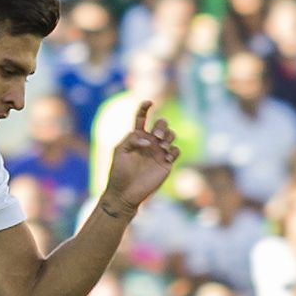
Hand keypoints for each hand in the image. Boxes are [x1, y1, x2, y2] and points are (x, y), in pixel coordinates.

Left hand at [102, 101, 178, 215]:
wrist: (125, 193)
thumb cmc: (119, 172)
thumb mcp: (119, 152)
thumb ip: (131, 139)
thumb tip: (148, 139)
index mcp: (137, 137)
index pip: (142, 118)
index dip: (145, 108)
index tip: (148, 102)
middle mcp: (149, 142)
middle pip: (162, 124)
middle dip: (162, 126)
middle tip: (157, 137)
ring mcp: (159, 152)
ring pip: (171, 135)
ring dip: (169, 137)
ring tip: (162, 147)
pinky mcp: (166, 163)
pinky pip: (176, 151)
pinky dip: (173, 151)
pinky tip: (166, 157)